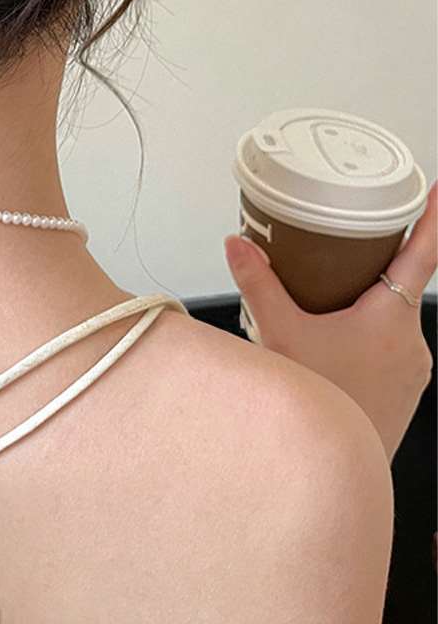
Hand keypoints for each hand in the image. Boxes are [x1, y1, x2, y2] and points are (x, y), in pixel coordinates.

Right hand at [224, 181, 436, 461]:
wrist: (335, 467)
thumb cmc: (317, 402)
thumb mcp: (279, 333)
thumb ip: (257, 283)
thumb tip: (238, 244)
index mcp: (391, 316)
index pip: (423, 254)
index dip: (433, 218)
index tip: (434, 190)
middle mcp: (413, 340)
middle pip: (402, 283)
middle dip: (377, 262)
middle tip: (351, 243)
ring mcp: (415, 368)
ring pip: (396, 316)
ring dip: (370, 303)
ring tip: (332, 301)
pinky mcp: (407, 388)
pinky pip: (394, 345)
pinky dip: (371, 332)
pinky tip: (339, 340)